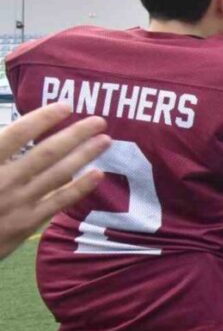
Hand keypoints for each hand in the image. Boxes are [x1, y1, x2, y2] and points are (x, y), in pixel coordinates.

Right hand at [0, 103, 110, 258]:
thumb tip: (13, 131)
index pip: (17, 133)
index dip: (43, 118)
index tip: (66, 106)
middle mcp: (2, 181)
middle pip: (46, 152)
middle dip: (75, 134)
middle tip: (100, 121)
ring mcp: (16, 203)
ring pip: (58, 174)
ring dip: (84, 155)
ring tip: (104, 140)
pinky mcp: (26, 223)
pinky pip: (58, 202)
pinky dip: (79, 188)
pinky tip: (97, 174)